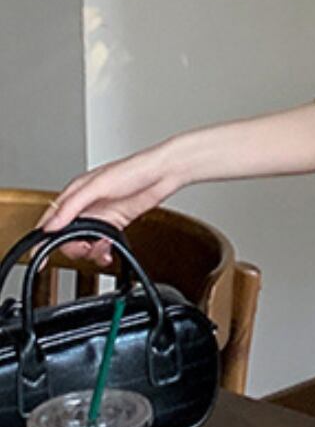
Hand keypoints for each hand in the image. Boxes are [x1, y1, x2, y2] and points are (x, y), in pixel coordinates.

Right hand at [33, 140, 184, 267]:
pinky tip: (108, 250)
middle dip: (73, 246)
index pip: (51, 219)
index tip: (40, 255)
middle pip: (67, 235)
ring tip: (102, 247)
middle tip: (85, 248)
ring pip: (85, 241)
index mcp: (74, 193)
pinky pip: (103, 243)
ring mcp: (101, 215)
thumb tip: (53, 224)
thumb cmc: (132, 170)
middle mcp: (85, 205)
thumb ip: (73, 206)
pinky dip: (104, 250)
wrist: (161, 175)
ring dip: (91, 250)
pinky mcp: (116, 222)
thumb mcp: (97, 186)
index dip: (43, 238)